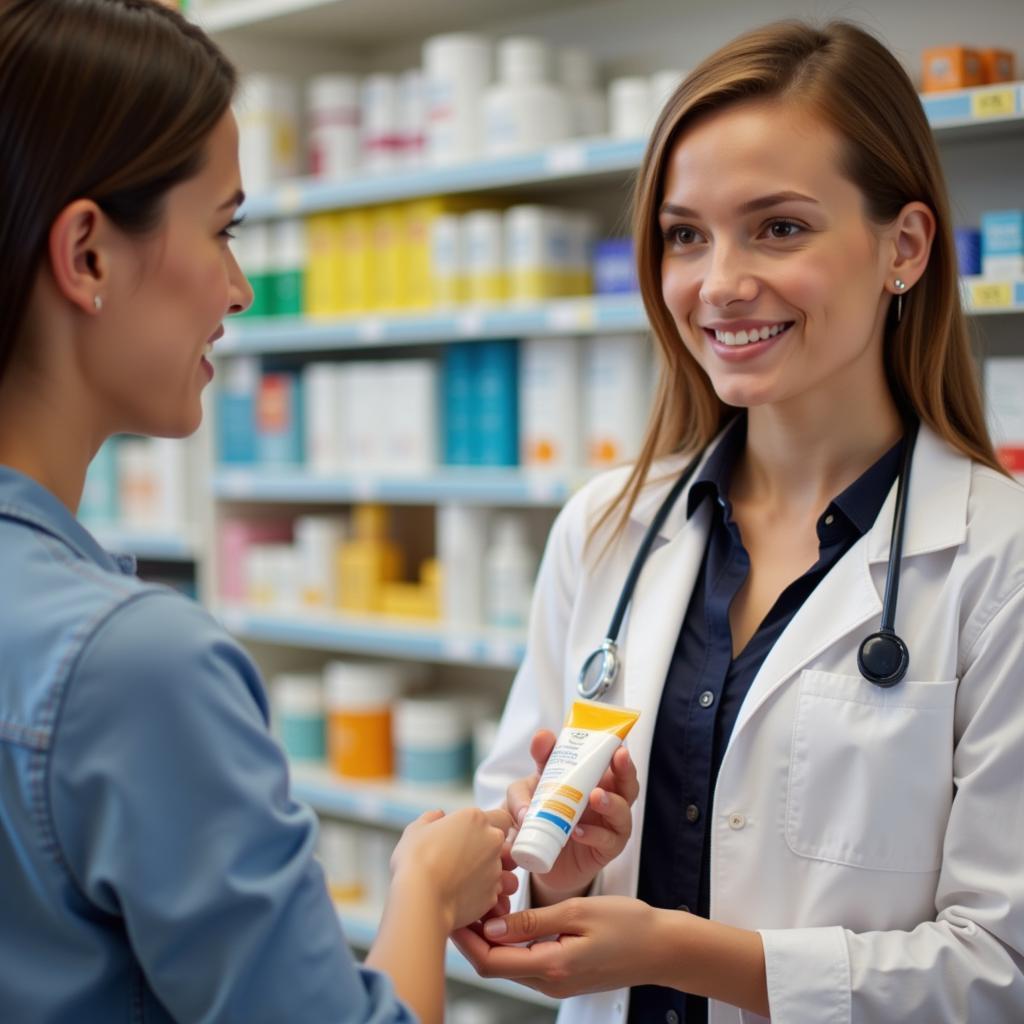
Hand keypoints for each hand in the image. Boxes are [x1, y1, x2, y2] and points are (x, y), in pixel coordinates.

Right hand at [391, 807, 515, 930]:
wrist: (422, 899)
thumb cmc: (416, 861)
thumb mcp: (416, 830)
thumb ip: (431, 819)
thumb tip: (438, 816)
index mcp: (475, 819)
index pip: (500, 816)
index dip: (489, 825)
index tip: (473, 834)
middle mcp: (492, 840)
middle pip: (503, 842)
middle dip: (491, 849)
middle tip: (468, 857)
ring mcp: (495, 868)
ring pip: (504, 869)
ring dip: (492, 872)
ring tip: (468, 880)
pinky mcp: (494, 894)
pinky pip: (496, 892)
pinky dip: (484, 894)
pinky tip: (465, 897)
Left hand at [451, 895, 664, 998]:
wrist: (661, 948)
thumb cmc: (627, 925)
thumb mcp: (578, 913)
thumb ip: (533, 921)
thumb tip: (491, 926)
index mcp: (551, 966)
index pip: (490, 961)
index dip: (465, 939)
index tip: (452, 909)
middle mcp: (548, 982)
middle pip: (493, 964)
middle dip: (471, 935)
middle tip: (461, 898)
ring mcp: (554, 982)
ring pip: (507, 962)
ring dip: (489, 936)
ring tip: (482, 898)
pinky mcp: (561, 974)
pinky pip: (524, 960)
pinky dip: (509, 939)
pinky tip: (508, 912)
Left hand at [506, 730, 638, 899]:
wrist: (537, 857)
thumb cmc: (539, 814)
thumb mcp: (529, 788)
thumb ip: (534, 764)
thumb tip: (540, 741)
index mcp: (594, 778)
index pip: (612, 759)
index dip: (615, 748)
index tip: (615, 740)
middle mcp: (607, 798)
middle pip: (627, 781)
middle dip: (626, 768)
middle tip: (619, 757)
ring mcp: (608, 825)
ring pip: (623, 811)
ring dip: (612, 802)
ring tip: (596, 796)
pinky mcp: (604, 850)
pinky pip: (607, 841)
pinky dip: (594, 834)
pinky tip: (578, 831)